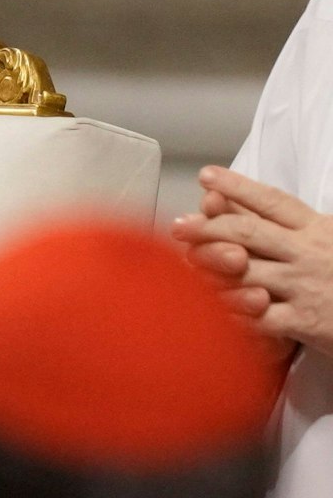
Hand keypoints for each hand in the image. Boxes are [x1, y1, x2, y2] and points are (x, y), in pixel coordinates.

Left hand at [173, 164, 332, 356]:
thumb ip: (300, 224)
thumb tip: (261, 206)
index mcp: (320, 228)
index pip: (272, 201)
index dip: (237, 186)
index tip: (207, 176)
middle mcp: (310, 253)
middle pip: (248, 232)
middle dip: (208, 226)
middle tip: (178, 225)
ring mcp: (305, 286)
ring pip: (245, 271)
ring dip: (209, 266)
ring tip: (181, 262)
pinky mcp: (305, 322)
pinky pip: (257, 317)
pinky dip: (229, 312)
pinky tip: (204, 308)